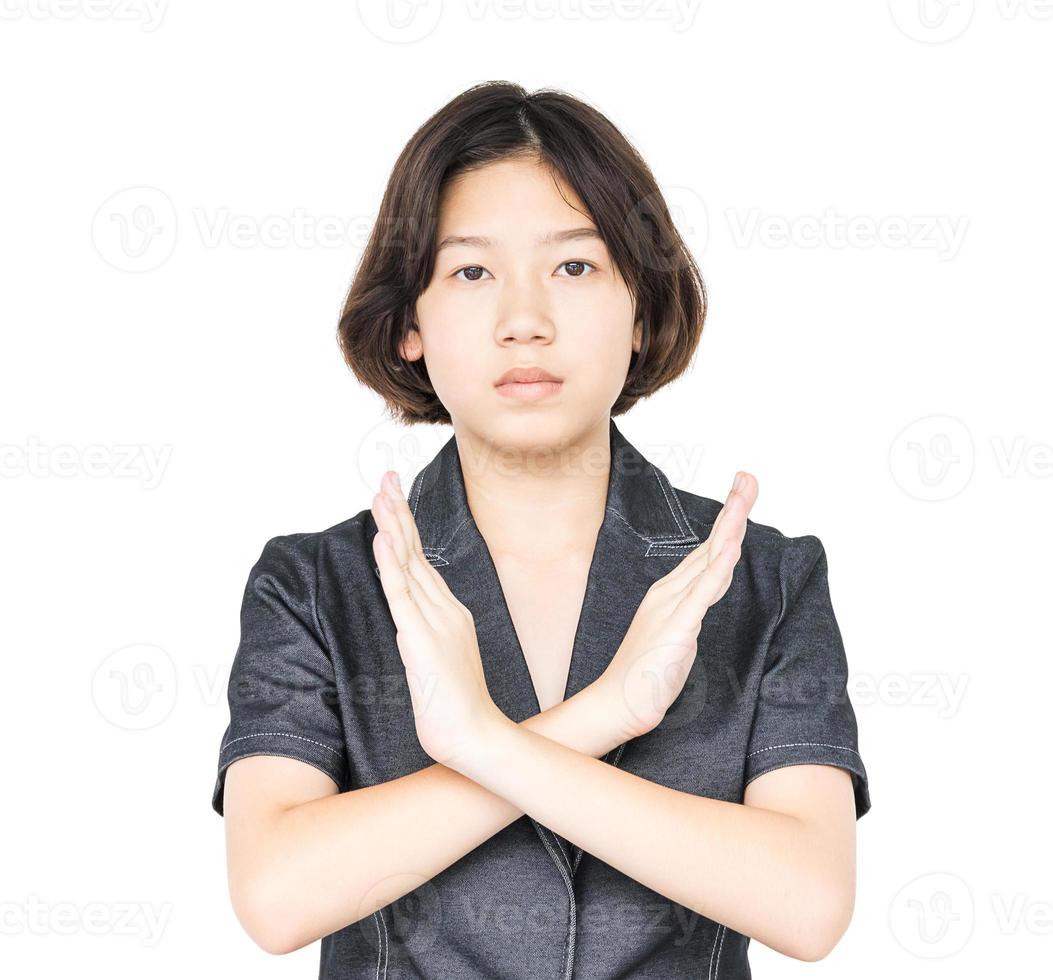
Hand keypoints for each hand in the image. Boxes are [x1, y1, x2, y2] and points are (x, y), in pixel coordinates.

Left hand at [371, 470, 505, 769]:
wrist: (476, 736)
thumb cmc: (457, 705)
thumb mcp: (438, 660)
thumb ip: (425, 634)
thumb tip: (409, 622)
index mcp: (447, 612)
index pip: (420, 560)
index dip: (403, 527)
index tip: (390, 496)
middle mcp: (444, 609)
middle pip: (415, 552)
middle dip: (398, 512)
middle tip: (385, 478)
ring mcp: (435, 622)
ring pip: (409, 566)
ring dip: (393, 528)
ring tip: (380, 495)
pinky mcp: (422, 641)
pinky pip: (403, 597)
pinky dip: (391, 567)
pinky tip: (382, 541)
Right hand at [598, 470, 757, 742]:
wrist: (618, 702)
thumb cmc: (645, 673)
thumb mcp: (677, 635)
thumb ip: (691, 609)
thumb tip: (708, 591)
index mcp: (673, 592)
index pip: (708, 550)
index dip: (728, 521)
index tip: (743, 492)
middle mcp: (672, 591)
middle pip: (711, 545)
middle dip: (734, 510)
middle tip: (749, 477)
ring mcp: (673, 607)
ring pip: (709, 561)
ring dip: (729, 528)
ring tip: (743, 498)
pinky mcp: (676, 627)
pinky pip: (701, 593)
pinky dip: (717, 568)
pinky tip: (730, 549)